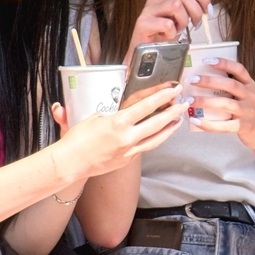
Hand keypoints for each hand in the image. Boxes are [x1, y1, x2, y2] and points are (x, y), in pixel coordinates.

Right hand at [57, 83, 185, 178]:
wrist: (70, 164)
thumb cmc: (76, 140)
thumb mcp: (90, 118)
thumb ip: (107, 114)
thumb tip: (119, 113)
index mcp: (118, 122)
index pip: (146, 106)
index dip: (162, 97)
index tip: (173, 89)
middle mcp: (127, 137)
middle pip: (157, 123)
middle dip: (173, 111)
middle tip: (184, 103)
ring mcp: (128, 151)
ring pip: (156, 138)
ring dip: (169, 128)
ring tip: (179, 120)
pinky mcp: (126, 160)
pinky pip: (145, 148)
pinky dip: (155, 139)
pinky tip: (160, 134)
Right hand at [124, 0, 212, 64]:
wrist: (143, 56)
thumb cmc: (162, 39)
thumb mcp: (180, 20)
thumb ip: (190, 9)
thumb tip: (206, 2)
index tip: (207, 11)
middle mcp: (155, 0)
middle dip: (195, 12)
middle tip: (194, 25)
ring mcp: (148, 11)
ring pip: (176, 5)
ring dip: (182, 22)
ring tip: (177, 31)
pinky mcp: (143, 23)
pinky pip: (167, 24)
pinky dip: (172, 33)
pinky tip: (166, 37)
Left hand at [186, 57, 254, 150]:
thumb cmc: (253, 112)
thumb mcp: (249, 96)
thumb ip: (234, 88)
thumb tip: (205, 81)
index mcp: (251, 86)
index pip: (239, 70)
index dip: (224, 63)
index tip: (206, 60)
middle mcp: (251, 97)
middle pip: (230, 85)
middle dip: (209, 81)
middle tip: (191, 79)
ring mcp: (248, 112)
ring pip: (226, 104)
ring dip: (205, 101)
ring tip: (189, 100)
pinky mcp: (244, 127)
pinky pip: (225, 126)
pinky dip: (209, 124)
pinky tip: (196, 121)